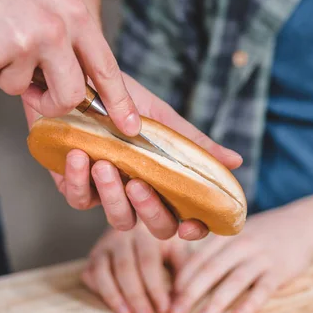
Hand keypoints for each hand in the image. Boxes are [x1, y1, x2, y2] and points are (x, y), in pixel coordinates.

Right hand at [0, 0, 138, 133]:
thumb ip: (69, 36)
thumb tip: (79, 80)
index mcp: (76, 15)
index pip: (106, 68)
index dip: (120, 102)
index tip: (130, 127)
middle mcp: (55, 30)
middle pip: (70, 96)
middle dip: (53, 104)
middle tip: (37, 93)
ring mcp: (24, 43)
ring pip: (24, 90)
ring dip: (9, 74)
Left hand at [24, 73, 242, 239]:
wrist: (77, 82)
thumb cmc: (122, 101)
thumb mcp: (161, 118)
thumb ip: (193, 143)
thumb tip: (235, 161)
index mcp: (166, 180)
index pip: (188, 218)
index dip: (195, 230)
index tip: (191, 224)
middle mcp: (142, 193)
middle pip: (158, 227)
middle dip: (150, 210)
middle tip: (138, 184)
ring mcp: (110, 194)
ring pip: (119, 219)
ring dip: (112, 196)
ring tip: (103, 164)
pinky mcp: (77, 188)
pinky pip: (80, 200)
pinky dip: (78, 180)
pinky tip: (78, 155)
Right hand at [81, 221, 189, 312]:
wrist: (140, 220)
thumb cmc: (163, 241)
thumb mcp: (177, 249)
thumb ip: (182, 273)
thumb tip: (180, 305)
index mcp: (146, 232)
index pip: (148, 262)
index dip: (155, 287)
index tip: (164, 309)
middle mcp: (122, 235)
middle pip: (125, 268)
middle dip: (135, 296)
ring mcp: (104, 245)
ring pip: (103, 272)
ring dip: (113, 296)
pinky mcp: (94, 255)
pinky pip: (90, 275)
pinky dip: (98, 291)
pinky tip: (113, 305)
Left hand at [169, 199, 312, 312]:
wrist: (304, 223)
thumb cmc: (264, 232)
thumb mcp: (237, 232)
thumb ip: (215, 249)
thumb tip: (186, 272)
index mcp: (227, 236)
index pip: (198, 258)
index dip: (182, 278)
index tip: (168, 296)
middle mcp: (242, 244)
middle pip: (211, 270)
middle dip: (190, 293)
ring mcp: (261, 257)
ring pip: (234, 280)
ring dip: (216, 303)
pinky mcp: (280, 270)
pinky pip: (263, 289)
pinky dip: (250, 303)